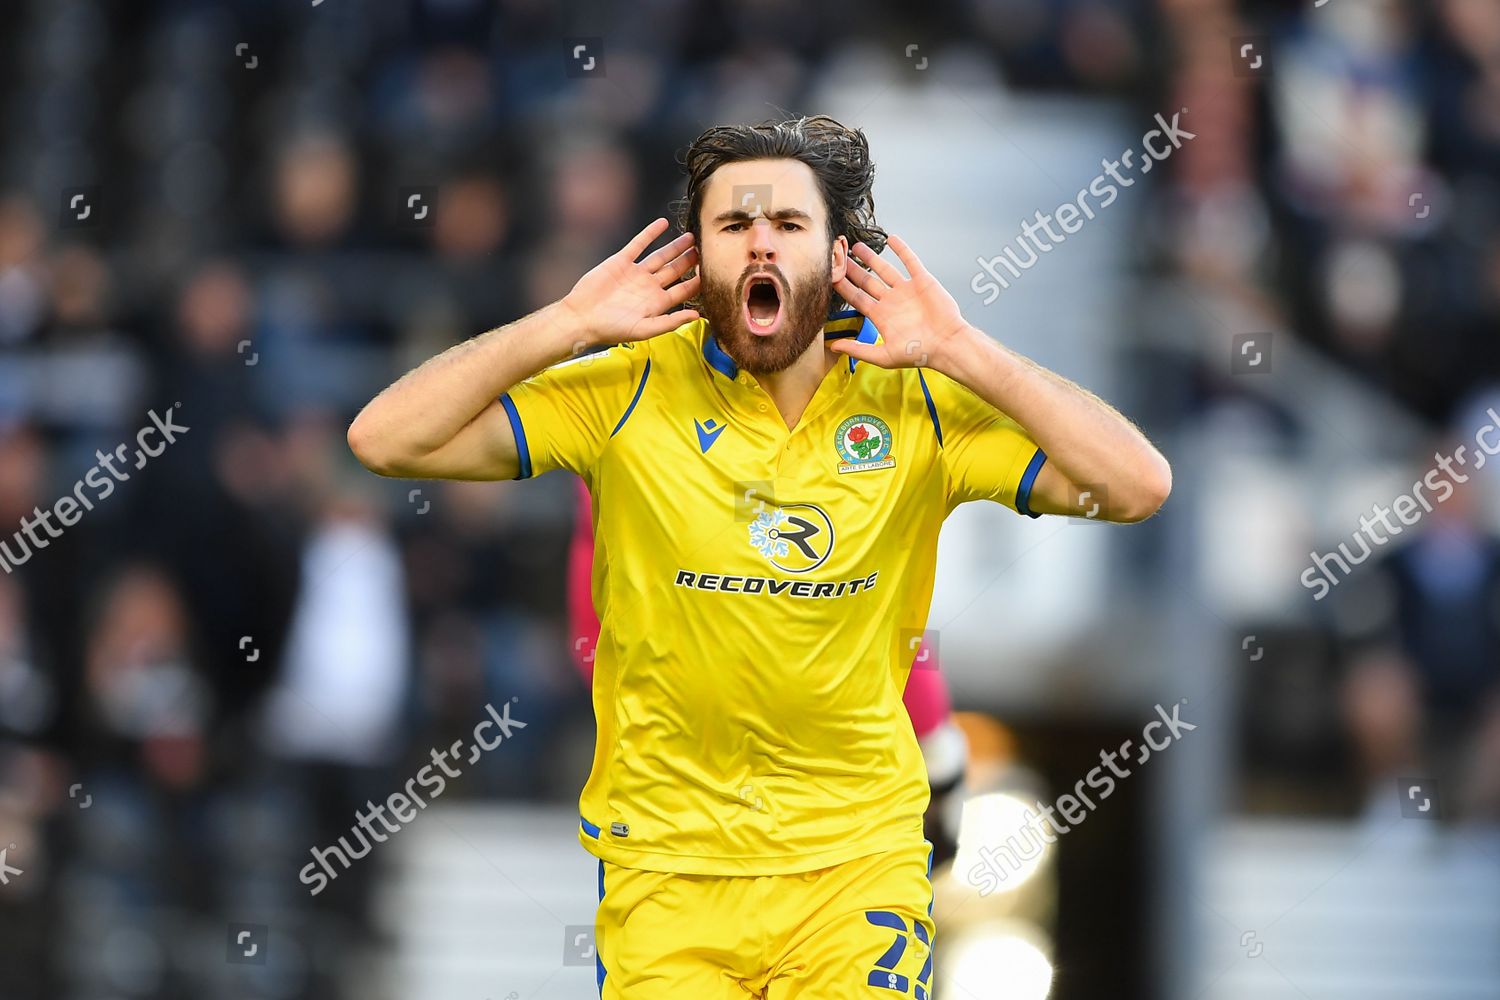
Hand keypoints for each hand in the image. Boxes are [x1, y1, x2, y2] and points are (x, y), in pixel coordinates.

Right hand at [562, 218, 700, 347]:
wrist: (581, 317)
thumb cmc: (611, 329)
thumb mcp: (644, 329)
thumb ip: (670, 322)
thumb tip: (697, 316)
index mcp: (657, 303)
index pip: (684, 290)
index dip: (698, 281)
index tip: (714, 271)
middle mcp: (649, 286)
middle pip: (676, 270)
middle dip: (691, 260)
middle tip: (707, 247)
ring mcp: (636, 273)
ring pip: (661, 256)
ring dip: (675, 246)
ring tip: (691, 236)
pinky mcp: (621, 261)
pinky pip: (638, 244)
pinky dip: (650, 234)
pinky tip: (662, 224)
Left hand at [829, 234, 971, 369]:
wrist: (947, 344)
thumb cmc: (919, 353)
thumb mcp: (883, 356)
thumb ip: (858, 349)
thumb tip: (833, 347)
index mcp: (881, 316)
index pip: (857, 298)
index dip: (843, 287)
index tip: (830, 275)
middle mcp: (892, 301)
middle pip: (867, 281)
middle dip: (852, 269)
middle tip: (838, 256)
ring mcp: (906, 290)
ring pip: (885, 269)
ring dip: (871, 257)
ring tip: (857, 246)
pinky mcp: (922, 281)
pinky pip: (910, 261)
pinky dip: (901, 250)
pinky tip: (891, 239)